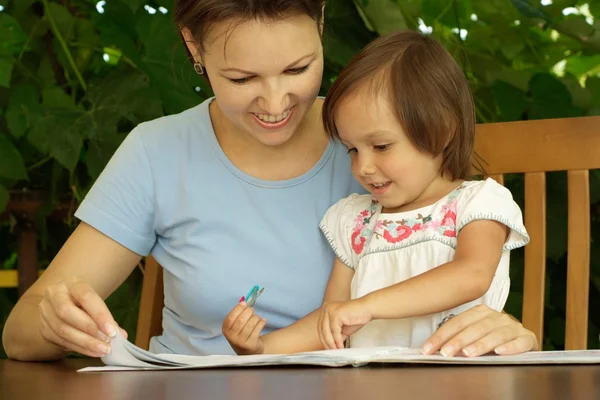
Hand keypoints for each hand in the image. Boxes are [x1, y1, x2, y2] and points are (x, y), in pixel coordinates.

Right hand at [37, 277, 125, 357]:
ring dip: (85, 342)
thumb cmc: (83, 302)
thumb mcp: (95, 303)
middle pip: (67, 312)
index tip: (112, 331)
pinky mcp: (43, 328)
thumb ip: (107, 318)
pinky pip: (61, 340)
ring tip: (102, 349)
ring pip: (63, 329)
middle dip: (89, 329)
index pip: (85, 296)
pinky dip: (79, 348)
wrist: (61, 303)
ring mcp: (46, 312)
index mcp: (71, 284)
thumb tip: (121, 335)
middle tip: (107, 341)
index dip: (99, 314)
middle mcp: (55, 294)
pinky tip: (92, 352)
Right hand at [222, 302, 266, 354]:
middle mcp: (231, 337)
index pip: (231, 317)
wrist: (249, 352)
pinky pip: (258, 329)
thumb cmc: (242, 335)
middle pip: (241, 320)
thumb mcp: (235, 327)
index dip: (238, 309)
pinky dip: (262, 322)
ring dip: (256, 317)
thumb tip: (243, 301)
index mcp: (226, 330)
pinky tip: (263, 321)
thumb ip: (238, 315)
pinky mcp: (251, 345)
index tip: (245, 304)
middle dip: (248, 311)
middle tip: (252, 310)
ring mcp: (241, 342)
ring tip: (257, 318)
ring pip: (251, 323)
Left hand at [318, 299, 371, 349]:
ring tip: (336, 351)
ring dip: (331, 344)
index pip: (320, 328)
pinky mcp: (335, 314)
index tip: (328, 348)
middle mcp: (325, 308)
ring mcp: (329, 310)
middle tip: (332, 352)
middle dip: (327, 343)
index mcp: (325, 310)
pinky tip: (341, 347)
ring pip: (326, 332)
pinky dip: (337, 341)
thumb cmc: (356, 316)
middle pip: (321, 330)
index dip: (324, 340)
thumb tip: (330, 347)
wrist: (367, 308)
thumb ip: (335, 335)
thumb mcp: (342, 328)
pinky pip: (334, 331)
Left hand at [421, 304, 538, 356]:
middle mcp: (497, 316)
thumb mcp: (473, 337)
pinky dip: (510, 347)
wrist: (521, 343)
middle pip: (475, 327)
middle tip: (446, 352)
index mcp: (480, 312)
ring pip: (496, 334)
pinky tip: (499, 352)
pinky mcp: (528, 338)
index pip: (457, 323)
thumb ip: (458, 339)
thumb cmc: (491, 340)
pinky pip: (519, 341)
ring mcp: (513, 326)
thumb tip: (435, 349)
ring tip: (468, 353)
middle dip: (458, 341)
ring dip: (481, 344)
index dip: (441, 336)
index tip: (428, 348)